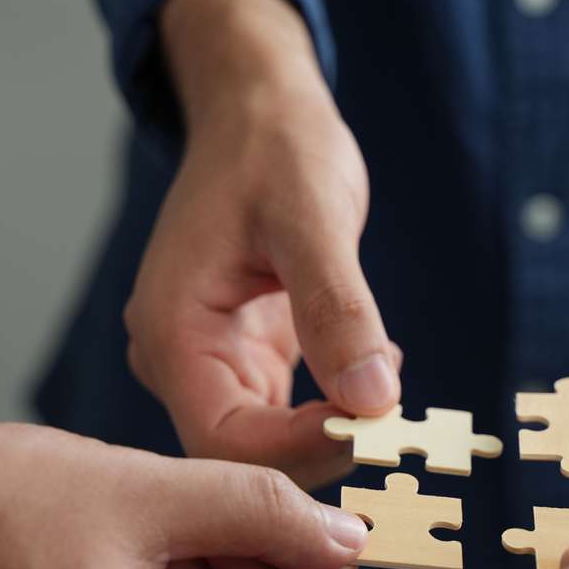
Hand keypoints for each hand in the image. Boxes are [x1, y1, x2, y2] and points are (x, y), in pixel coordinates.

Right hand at [123, 0, 399, 489]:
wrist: (258, 114)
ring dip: (332, 433)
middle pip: (241, 454)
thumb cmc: (274, 148)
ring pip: (264, 442)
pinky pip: (282, 413)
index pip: (224, 440)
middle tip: (396, 417)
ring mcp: (207, 362)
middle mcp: (178, 359)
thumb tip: (373, 400)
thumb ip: (338, 310)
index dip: (299, 450)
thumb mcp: (313, 218)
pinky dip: (332, 409)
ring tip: (390, 391)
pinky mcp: (241, 358)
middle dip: (322, 448)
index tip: (373, 426)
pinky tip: (375, 371)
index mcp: (172, 331)